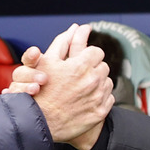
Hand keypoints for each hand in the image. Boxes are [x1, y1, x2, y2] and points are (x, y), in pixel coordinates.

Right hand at [5, 24, 113, 147]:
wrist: (41, 123)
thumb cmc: (41, 90)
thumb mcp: (47, 62)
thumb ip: (64, 42)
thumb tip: (78, 27)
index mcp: (81, 65)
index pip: (97, 52)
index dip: (87, 56)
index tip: (79, 63)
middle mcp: (93, 80)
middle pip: (103, 67)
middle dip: (93, 70)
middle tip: (79, 77)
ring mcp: (98, 97)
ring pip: (107, 82)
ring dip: (97, 84)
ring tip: (82, 89)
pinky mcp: (100, 112)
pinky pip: (108, 98)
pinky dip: (100, 98)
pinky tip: (85, 101)